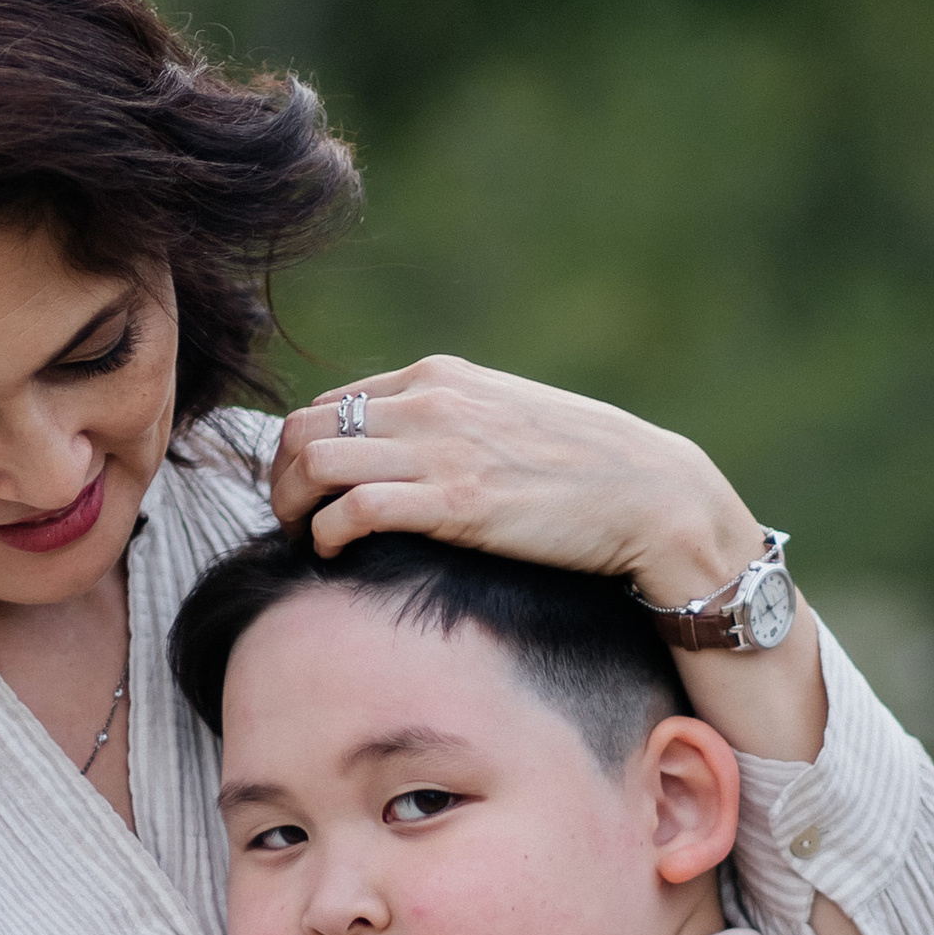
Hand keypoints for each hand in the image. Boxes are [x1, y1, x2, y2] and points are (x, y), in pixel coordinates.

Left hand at [272, 355, 762, 603]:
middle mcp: (430, 403)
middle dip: (281, 479)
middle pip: (304, 428)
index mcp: (437, 377)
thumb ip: (449, 421)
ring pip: (313, 462)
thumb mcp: (504, 416)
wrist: (652, 495)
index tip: (307, 495)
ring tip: (305, 541)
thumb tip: (400, 450)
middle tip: (290, 523)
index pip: (328, 402)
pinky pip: (352, 510)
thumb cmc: (585, 468)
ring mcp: (441, 450)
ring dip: (292, 507)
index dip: (302, 452)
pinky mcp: (455, 502)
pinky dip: (326, 535)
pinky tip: (336, 556)